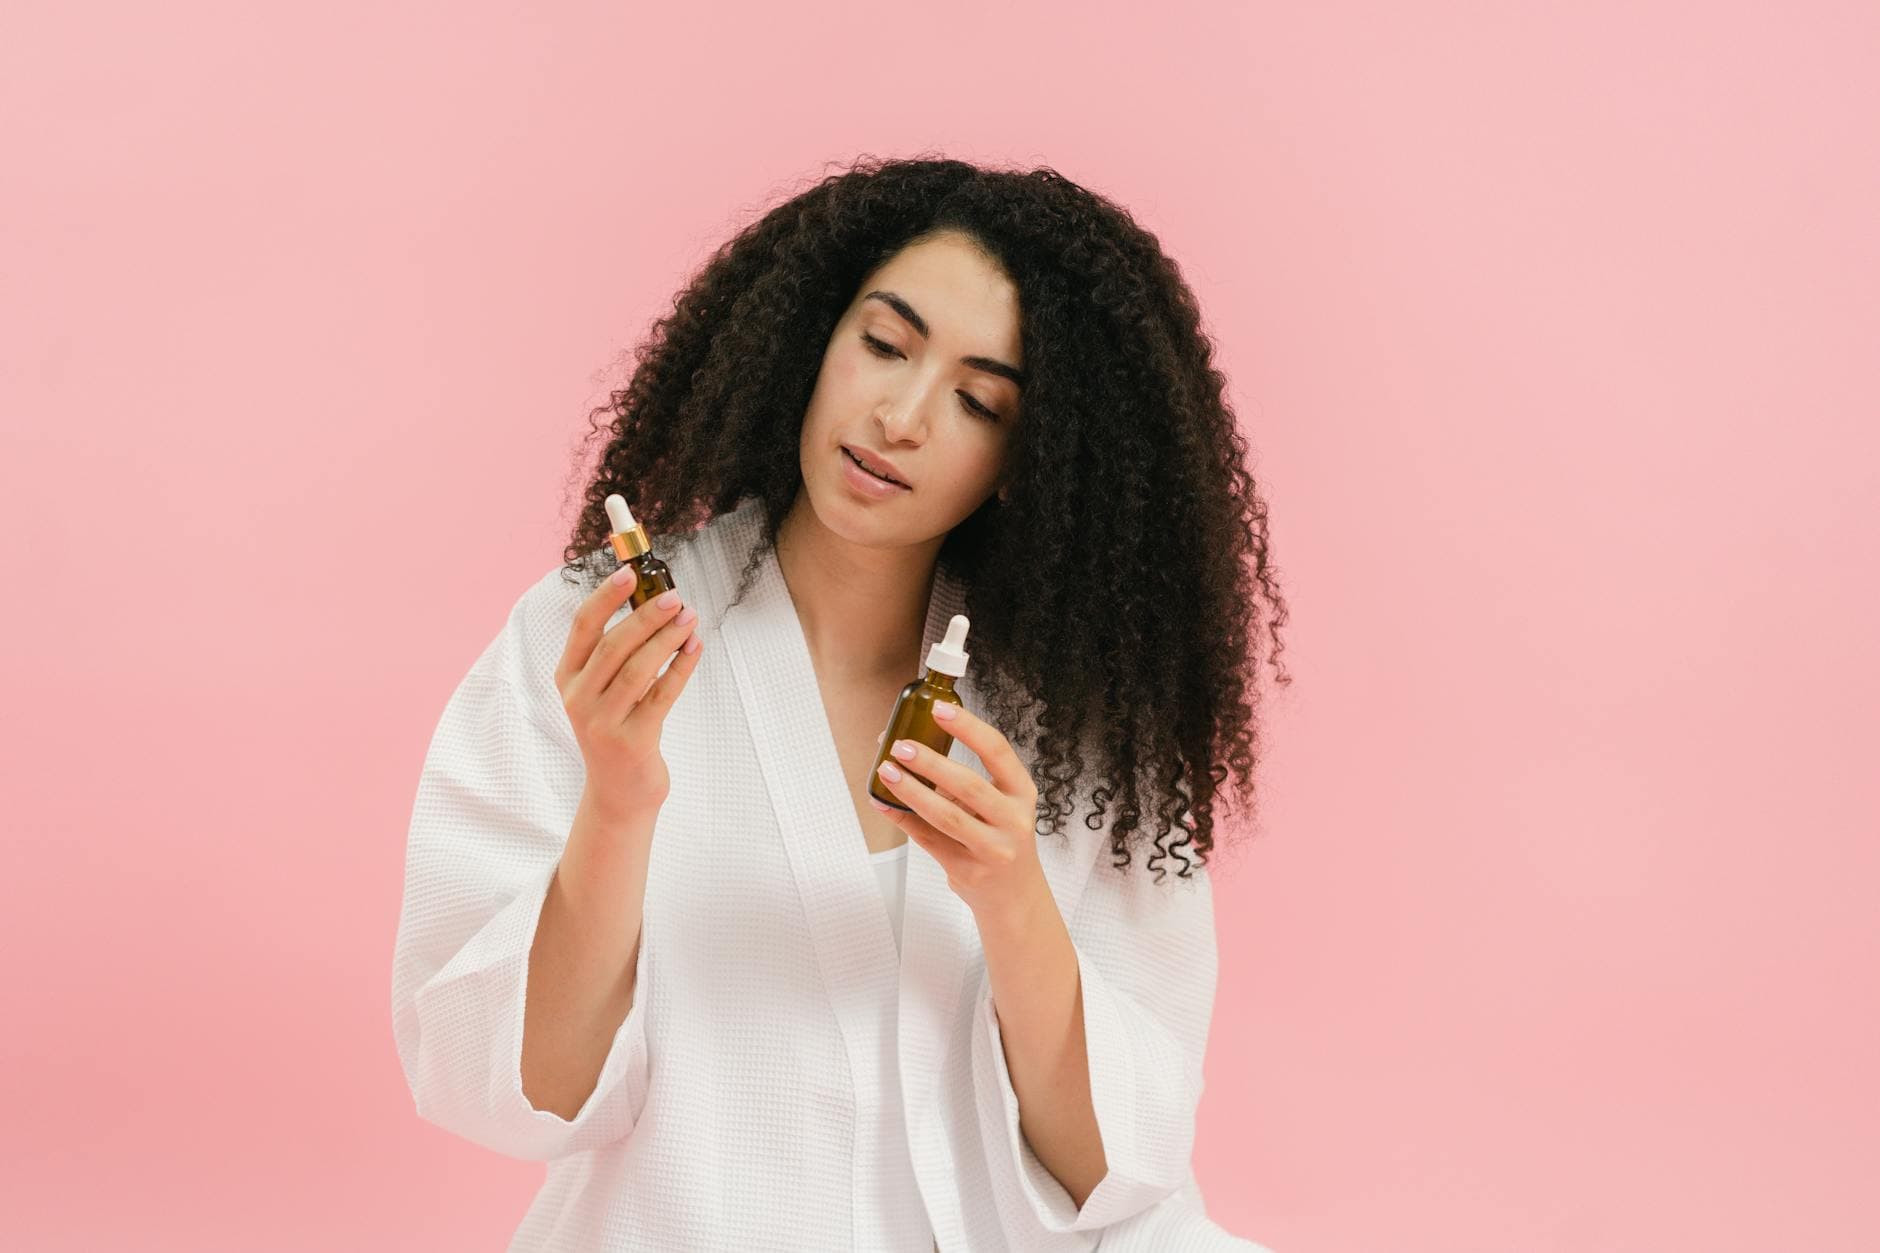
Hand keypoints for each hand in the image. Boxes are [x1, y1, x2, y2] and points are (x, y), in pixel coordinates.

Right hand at [554, 563, 701, 821]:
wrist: (618, 791)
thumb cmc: (617, 727)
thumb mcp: (605, 689)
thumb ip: (619, 651)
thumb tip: (655, 601)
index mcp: (568, 677)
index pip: (583, 627)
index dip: (606, 596)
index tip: (630, 573)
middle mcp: (578, 698)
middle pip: (613, 645)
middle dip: (646, 616)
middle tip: (676, 597)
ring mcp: (602, 722)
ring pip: (639, 669)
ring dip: (668, 639)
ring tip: (690, 618)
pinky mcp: (632, 741)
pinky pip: (662, 695)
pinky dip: (681, 667)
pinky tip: (695, 647)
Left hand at [870, 701, 1047, 923]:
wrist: (1014, 895)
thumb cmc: (1001, 838)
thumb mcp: (1001, 805)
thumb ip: (966, 781)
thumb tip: (913, 745)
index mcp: (1022, 793)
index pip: (998, 751)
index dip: (968, 728)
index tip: (940, 709)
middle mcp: (1013, 820)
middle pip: (969, 785)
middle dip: (931, 762)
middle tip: (901, 746)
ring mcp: (992, 849)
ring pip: (946, 816)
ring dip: (911, 791)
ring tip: (887, 771)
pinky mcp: (968, 870)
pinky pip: (928, 839)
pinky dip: (902, 818)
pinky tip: (884, 803)